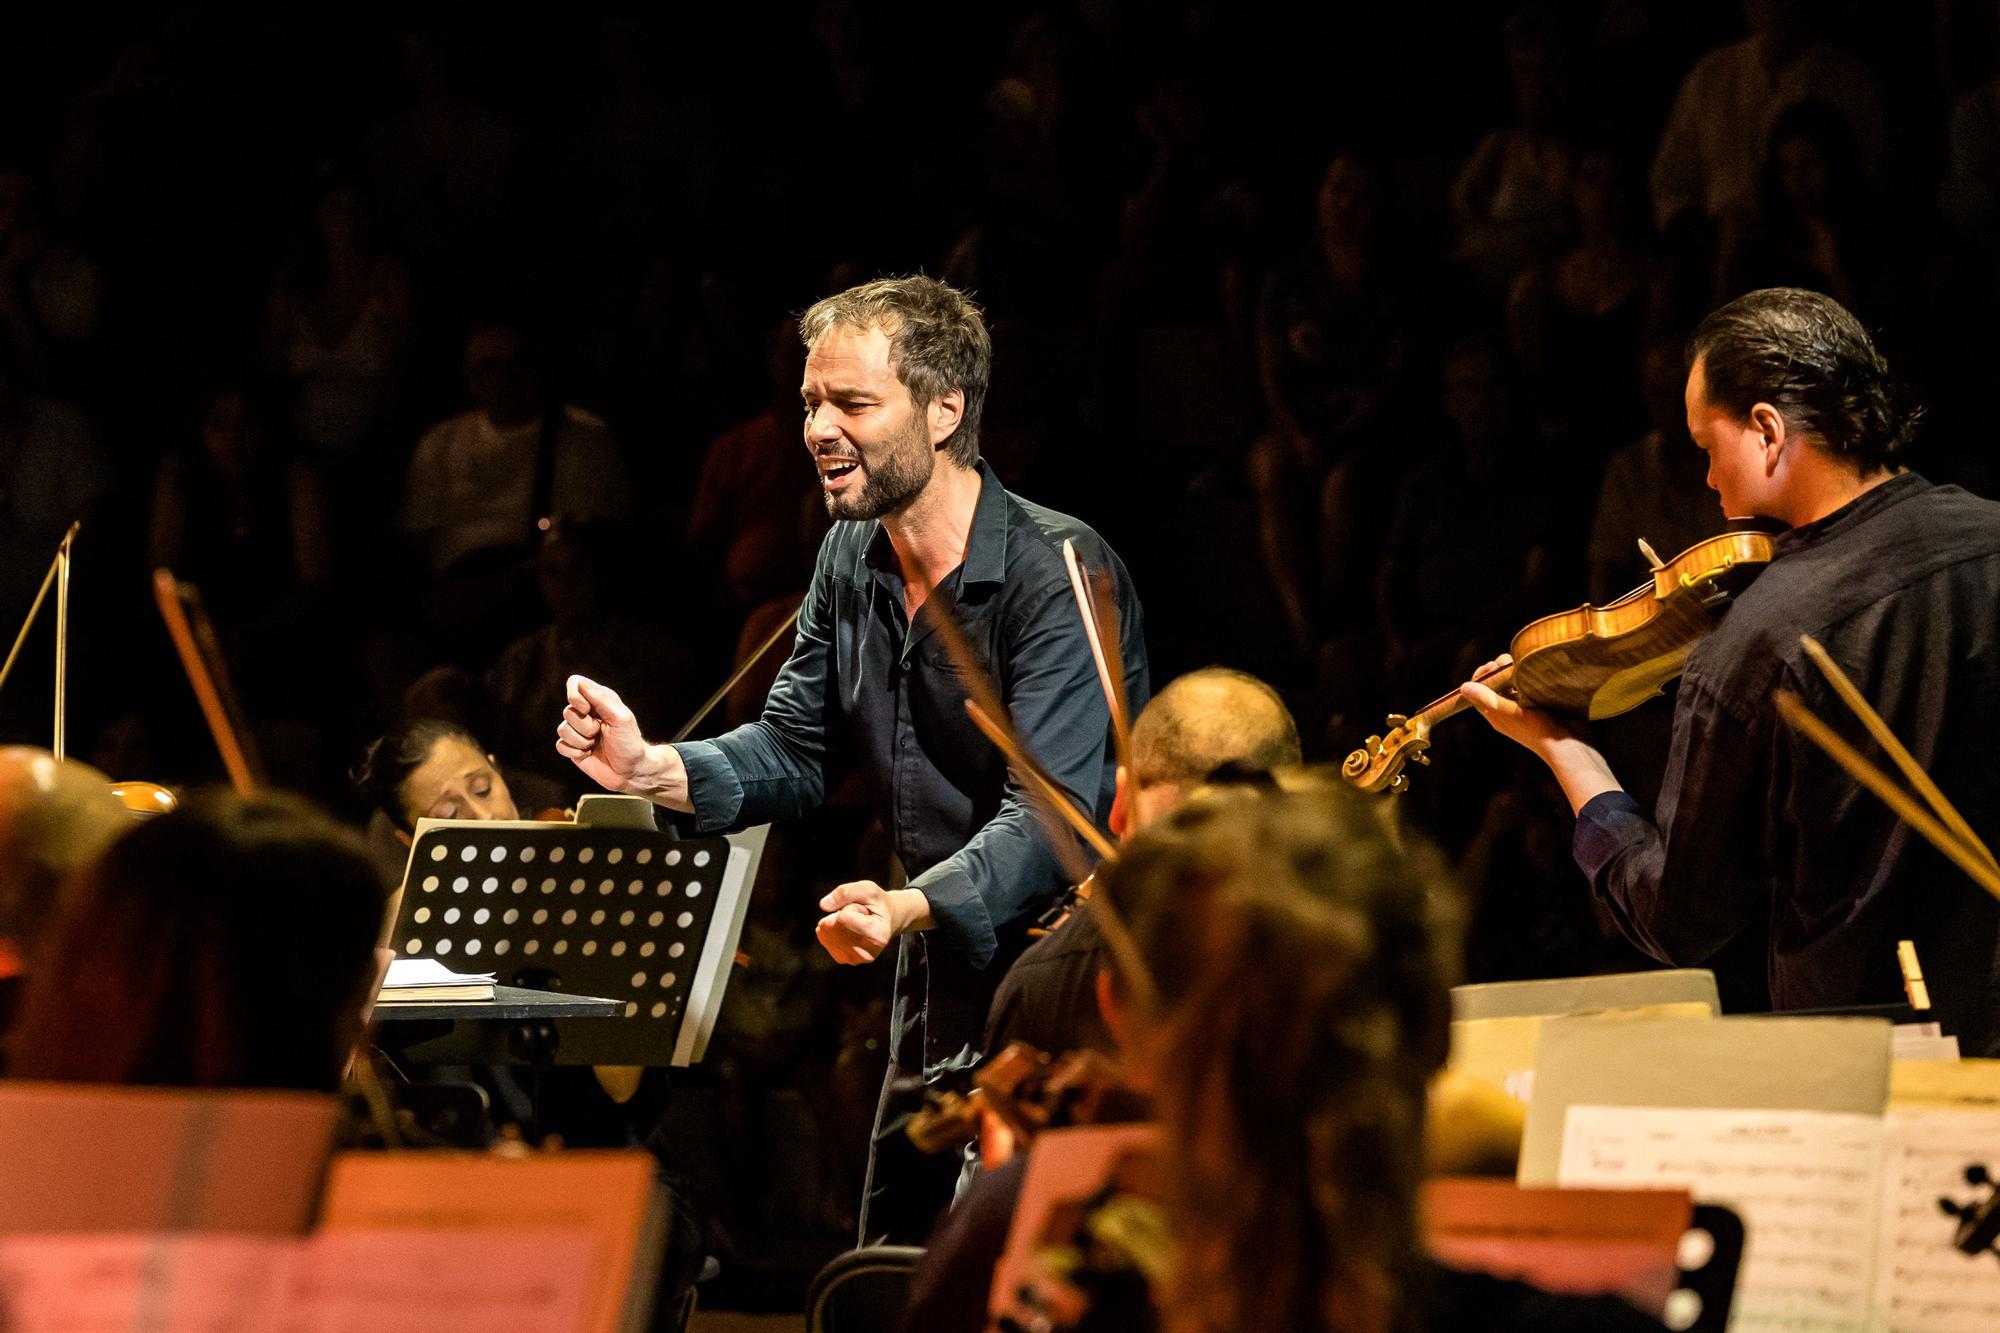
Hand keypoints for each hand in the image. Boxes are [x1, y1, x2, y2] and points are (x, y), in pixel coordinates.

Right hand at [556, 675, 653, 793]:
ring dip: (581, 741)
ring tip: (595, 744)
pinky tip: (588, 754)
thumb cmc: (630, 743)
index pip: (575, 683)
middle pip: (568, 711)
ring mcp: (578, 730)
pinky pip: (560, 745)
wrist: (630, 771)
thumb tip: (579, 683)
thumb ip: (601, 699)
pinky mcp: (572, 747)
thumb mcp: (620, 718)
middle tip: (601, 732)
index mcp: (599, 699)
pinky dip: (575, 752)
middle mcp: (586, 712)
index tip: (587, 709)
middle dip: (585, 726)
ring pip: (562, 729)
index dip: (575, 696)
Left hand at [816, 882, 931, 964]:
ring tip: (855, 922)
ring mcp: (853, 959)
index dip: (851, 907)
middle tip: (860, 915)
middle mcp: (866, 954)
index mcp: (878, 936)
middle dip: (842, 914)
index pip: (844, 917)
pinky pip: (824, 937)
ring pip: (826, 931)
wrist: (886, 920)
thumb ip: (846, 892)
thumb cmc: (878, 903)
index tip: (865, 910)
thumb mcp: (867, 889)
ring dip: (837, 922)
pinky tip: (848, 930)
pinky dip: (832, 929)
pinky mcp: (843, 959)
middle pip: (833, 925)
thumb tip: (823, 905)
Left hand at [1460, 654, 1623, 814]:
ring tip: (1519, 662)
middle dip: (1497, 669)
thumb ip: (1488, 699)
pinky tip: (1535, 668)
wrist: (1569, 745)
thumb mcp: (1510, 712)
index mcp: (1496, 715)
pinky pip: (1530, 686)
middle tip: (1507, 660)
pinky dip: (1529, 676)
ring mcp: (1525, 708)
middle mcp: (1508, 711)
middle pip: (1495, 685)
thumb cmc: (1538, 730)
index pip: (1478, 692)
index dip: (1481, 676)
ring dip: (1513, 671)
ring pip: (1513, 683)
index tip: (1491, 665)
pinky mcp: (1541, 704)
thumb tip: (1463, 687)